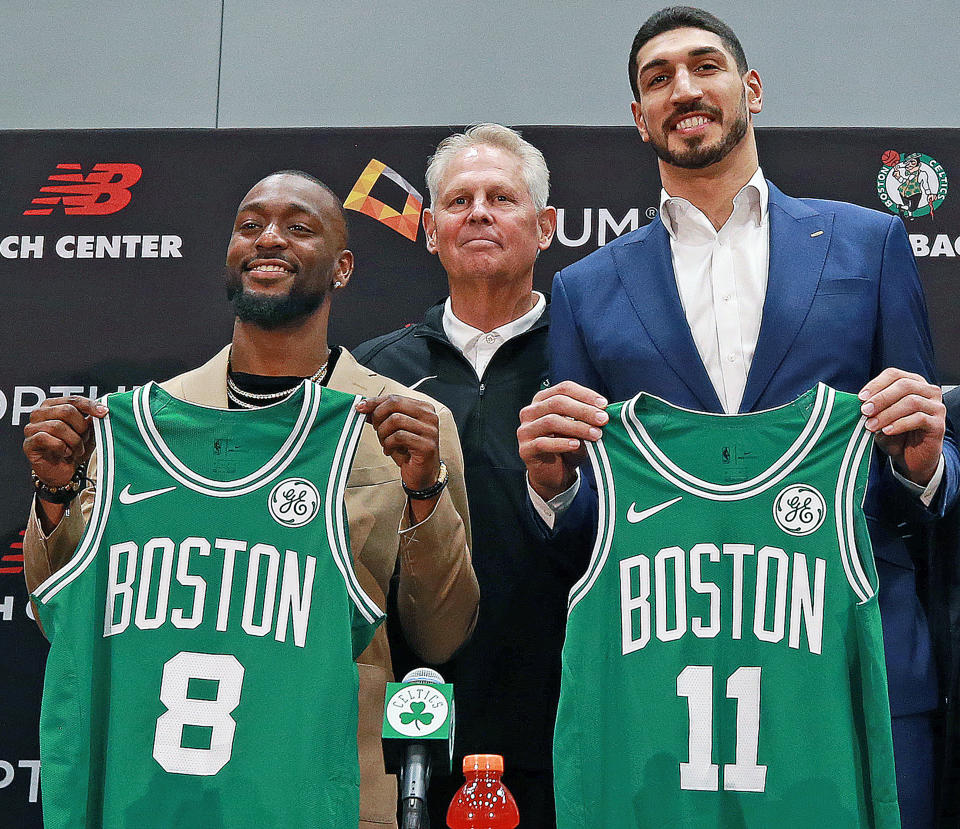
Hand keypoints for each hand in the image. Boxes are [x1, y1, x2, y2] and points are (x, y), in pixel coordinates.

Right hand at [23, 396, 107, 486]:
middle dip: (81, 427)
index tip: (104, 413)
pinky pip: (46, 438)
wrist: (64, 472)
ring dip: (74, 440)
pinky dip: (61, 447)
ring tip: (77, 449)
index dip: (90, 405)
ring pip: (58, 426)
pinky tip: (65, 453)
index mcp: (54, 406)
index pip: (73, 400)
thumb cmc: (74, 449)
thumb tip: (101, 409)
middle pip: (66, 411)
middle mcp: (40, 414)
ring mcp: (32, 428)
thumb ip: (92, 419)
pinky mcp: (29, 443)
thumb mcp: (88, 433)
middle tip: (84, 439)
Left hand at [355, 394, 440, 491]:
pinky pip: (399, 436)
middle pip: (395, 404)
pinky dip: (389, 444)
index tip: (360, 408)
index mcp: (423, 408)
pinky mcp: (427, 445)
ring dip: (383, 433)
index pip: (394, 398)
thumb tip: (364, 406)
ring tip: (385, 443)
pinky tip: (390, 450)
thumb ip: (381, 416)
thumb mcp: (392, 429)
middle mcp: (429, 416)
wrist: (421, 474)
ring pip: (395, 420)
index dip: (374, 402)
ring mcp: (430, 430)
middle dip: (378, 416)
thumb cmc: (408, 450)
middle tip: (376, 429)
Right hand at [518, 381, 607, 500]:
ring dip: (577, 427)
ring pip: (551, 421)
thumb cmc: (567, 446)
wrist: (554, 474)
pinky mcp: (525, 449)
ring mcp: (525, 430)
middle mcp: (530, 412)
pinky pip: (543, 443)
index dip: (585, 394)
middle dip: (583, 410)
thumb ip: (586, 417)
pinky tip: (576, 445)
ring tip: (595, 435)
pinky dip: (562, 443)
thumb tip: (604, 411)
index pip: (563, 389)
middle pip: (557, 403)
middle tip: (603, 420)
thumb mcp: (578, 427)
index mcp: (543, 400)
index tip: (604, 405)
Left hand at [858, 367, 944, 486]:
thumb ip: (873, 407)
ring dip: (887, 413)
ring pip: (911, 402)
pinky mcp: (939, 424)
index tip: (861, 398)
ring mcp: (936, 407)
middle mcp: (928, 391)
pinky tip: (887, 431)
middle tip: (864, 411)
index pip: (894, 374)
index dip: (876, 384)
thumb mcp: (880, 417)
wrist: (911, 457)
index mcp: (913, 383)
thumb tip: (861, 402)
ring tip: (871, 425)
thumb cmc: (894, 433)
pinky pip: (919, 419)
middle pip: (904, 385)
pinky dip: (899, 424)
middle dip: (881, 398)